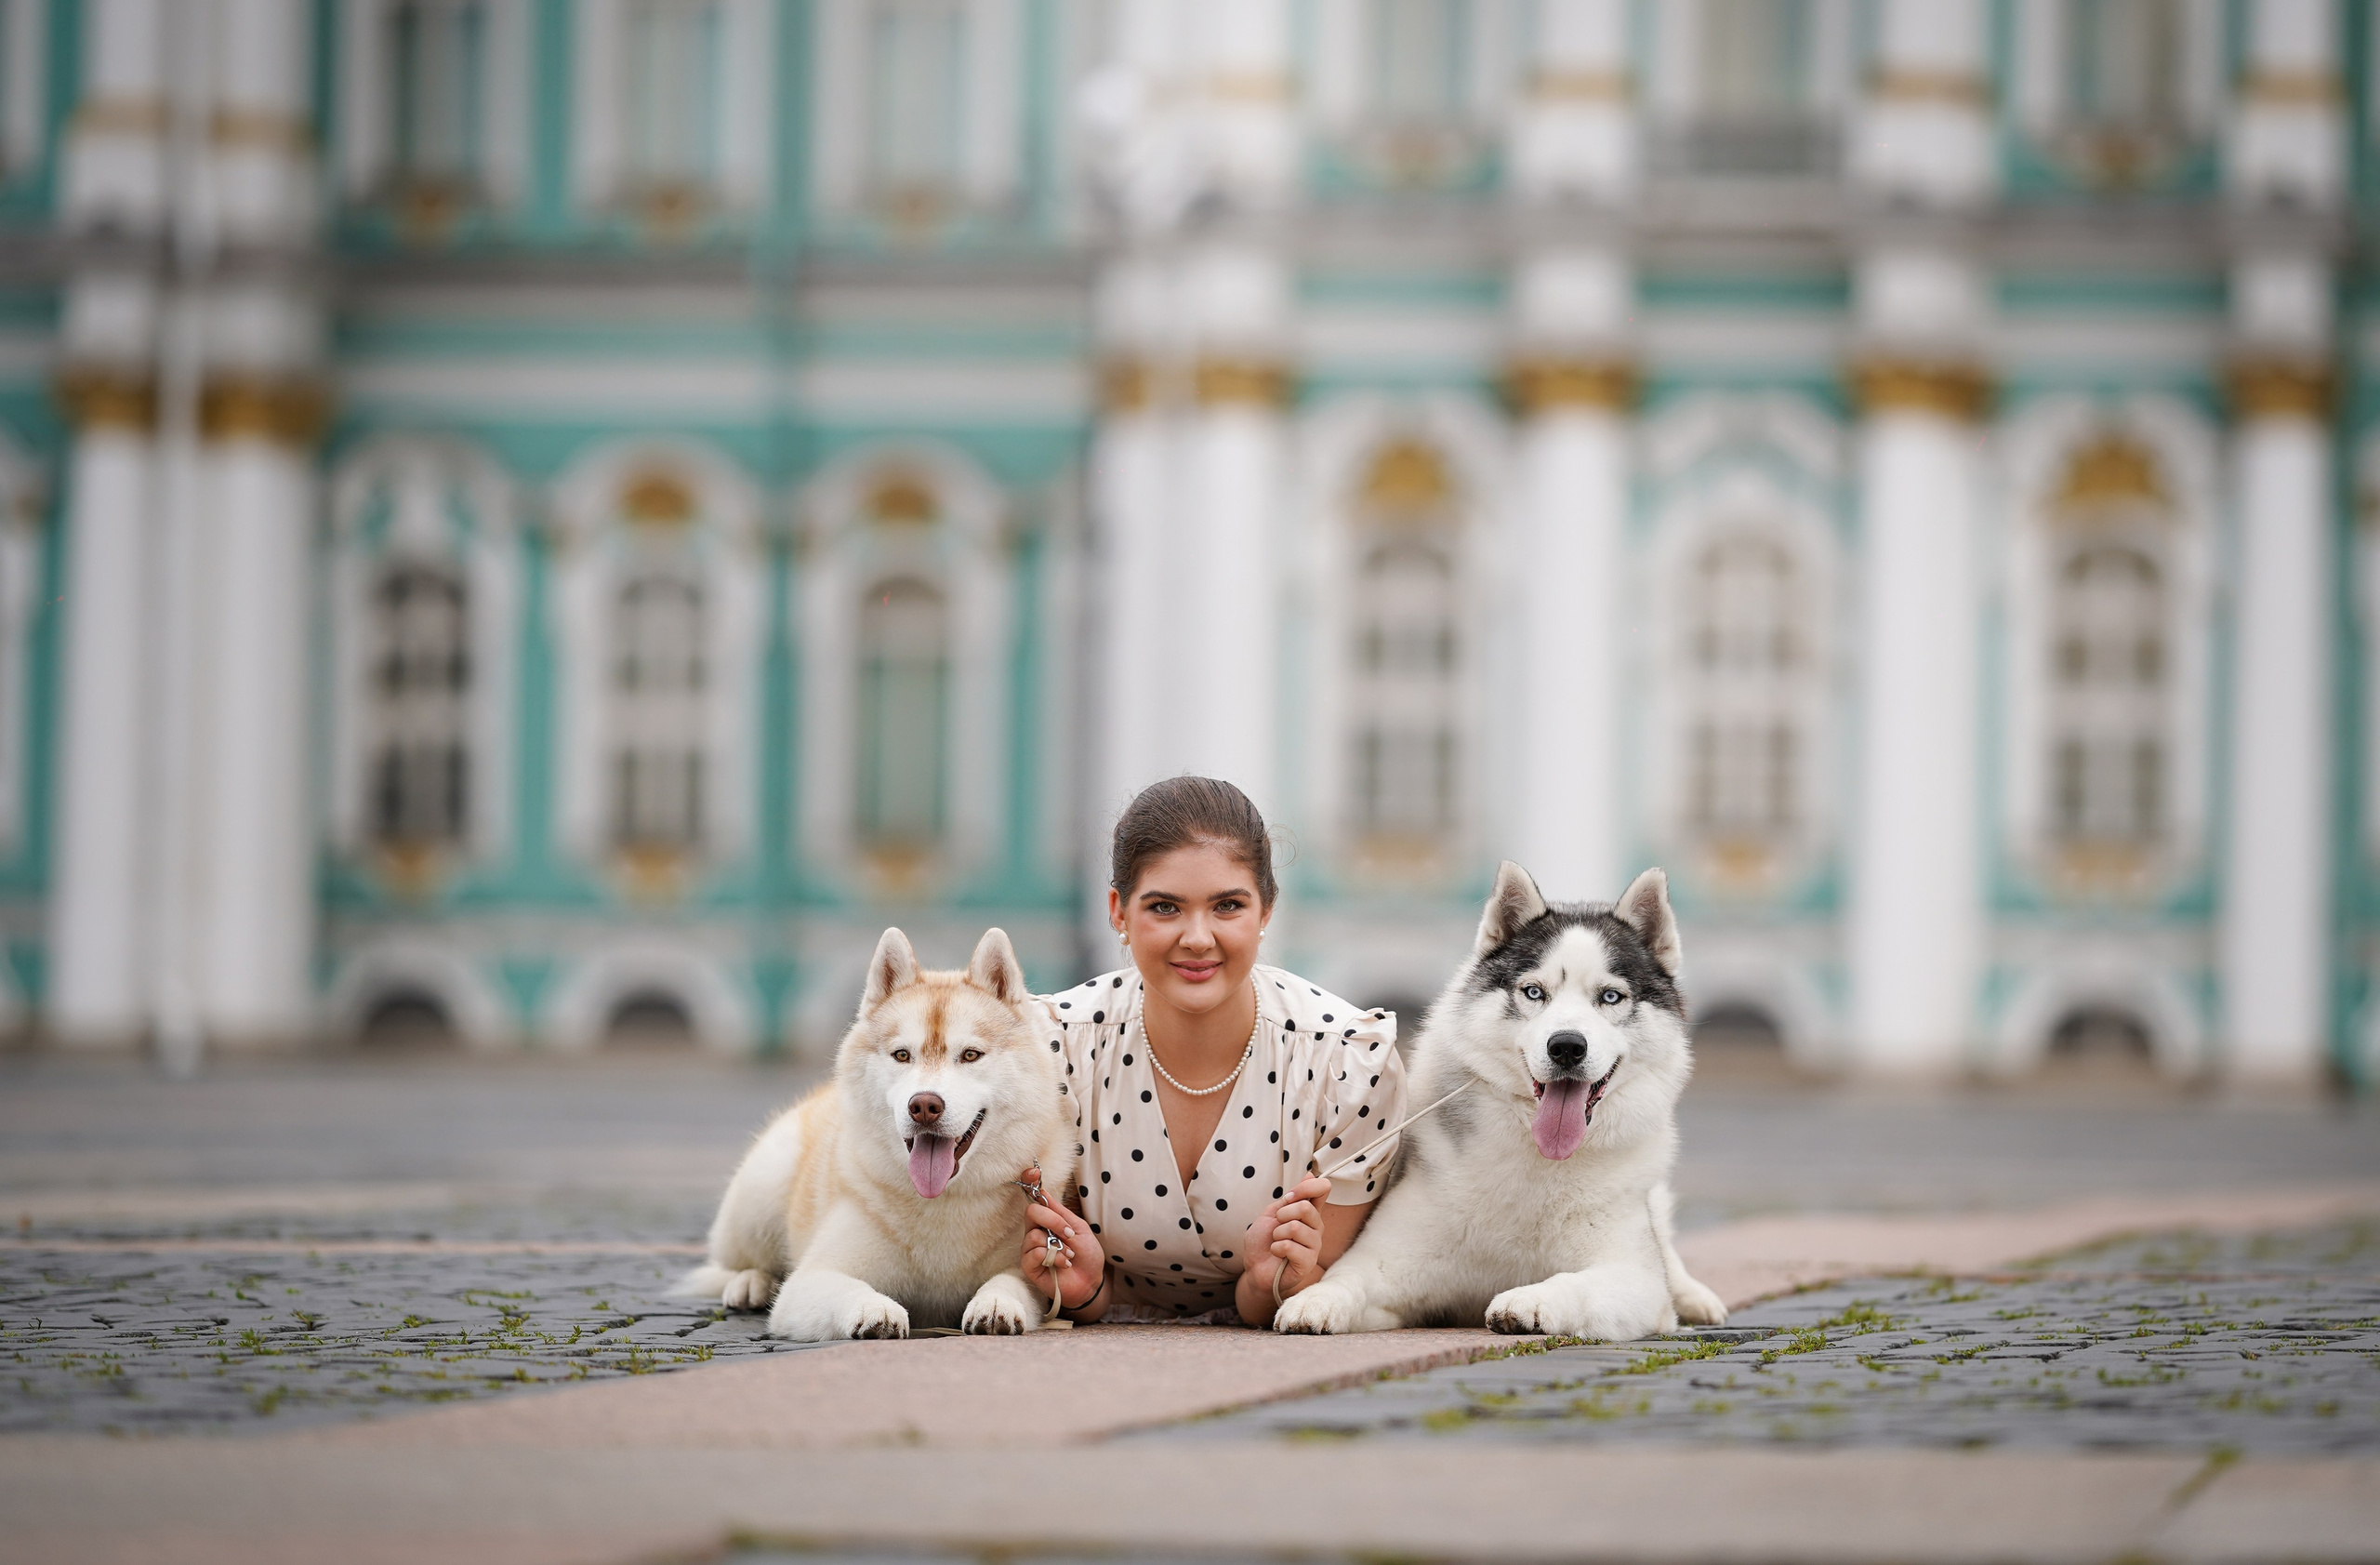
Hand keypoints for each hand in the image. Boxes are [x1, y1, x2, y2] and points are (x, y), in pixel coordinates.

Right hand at [1015, 1165, 1105, 1314]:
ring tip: (1069, 1255)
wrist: (1092, 1282)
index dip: (1030, 1184)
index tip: (1034, 1172)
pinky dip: (1052, 1257)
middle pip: (1031, 1212)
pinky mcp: (1029, 1267)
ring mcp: (1031, 1250)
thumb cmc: (1087, 1256)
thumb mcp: (1079, 1229)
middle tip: (1069, 1233)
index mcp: (1048, 1221)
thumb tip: (1043, 1192)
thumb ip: (1060, 1213)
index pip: (1034, 1200)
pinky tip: (1063, 1264)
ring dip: (1057, 1245)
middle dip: (1053, 1221)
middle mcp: (1036, 1233)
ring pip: (1032, 1235)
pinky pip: (1032, 1254)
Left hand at [1242, 1175, 1331, 1303]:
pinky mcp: (1308, 1262)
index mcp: (1309, 1213)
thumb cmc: (1263, 1242)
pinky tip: (1278, 1254)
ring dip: (1277, 1234)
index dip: (1306, 1187)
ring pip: (1295, 1227)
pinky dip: (1276, 1248)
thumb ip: (1291, 1198)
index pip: (1323, 1189)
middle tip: (1277, 1227)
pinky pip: (1290, 1246)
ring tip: (1277, 1242)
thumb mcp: (1272, 1213)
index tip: (1289, 1197)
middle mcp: (1316, 1227)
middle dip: (1283, 1215)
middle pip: (1306, 1208)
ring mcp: (1314, 1246)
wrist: (1254, 1269)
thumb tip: (1310, 1174)